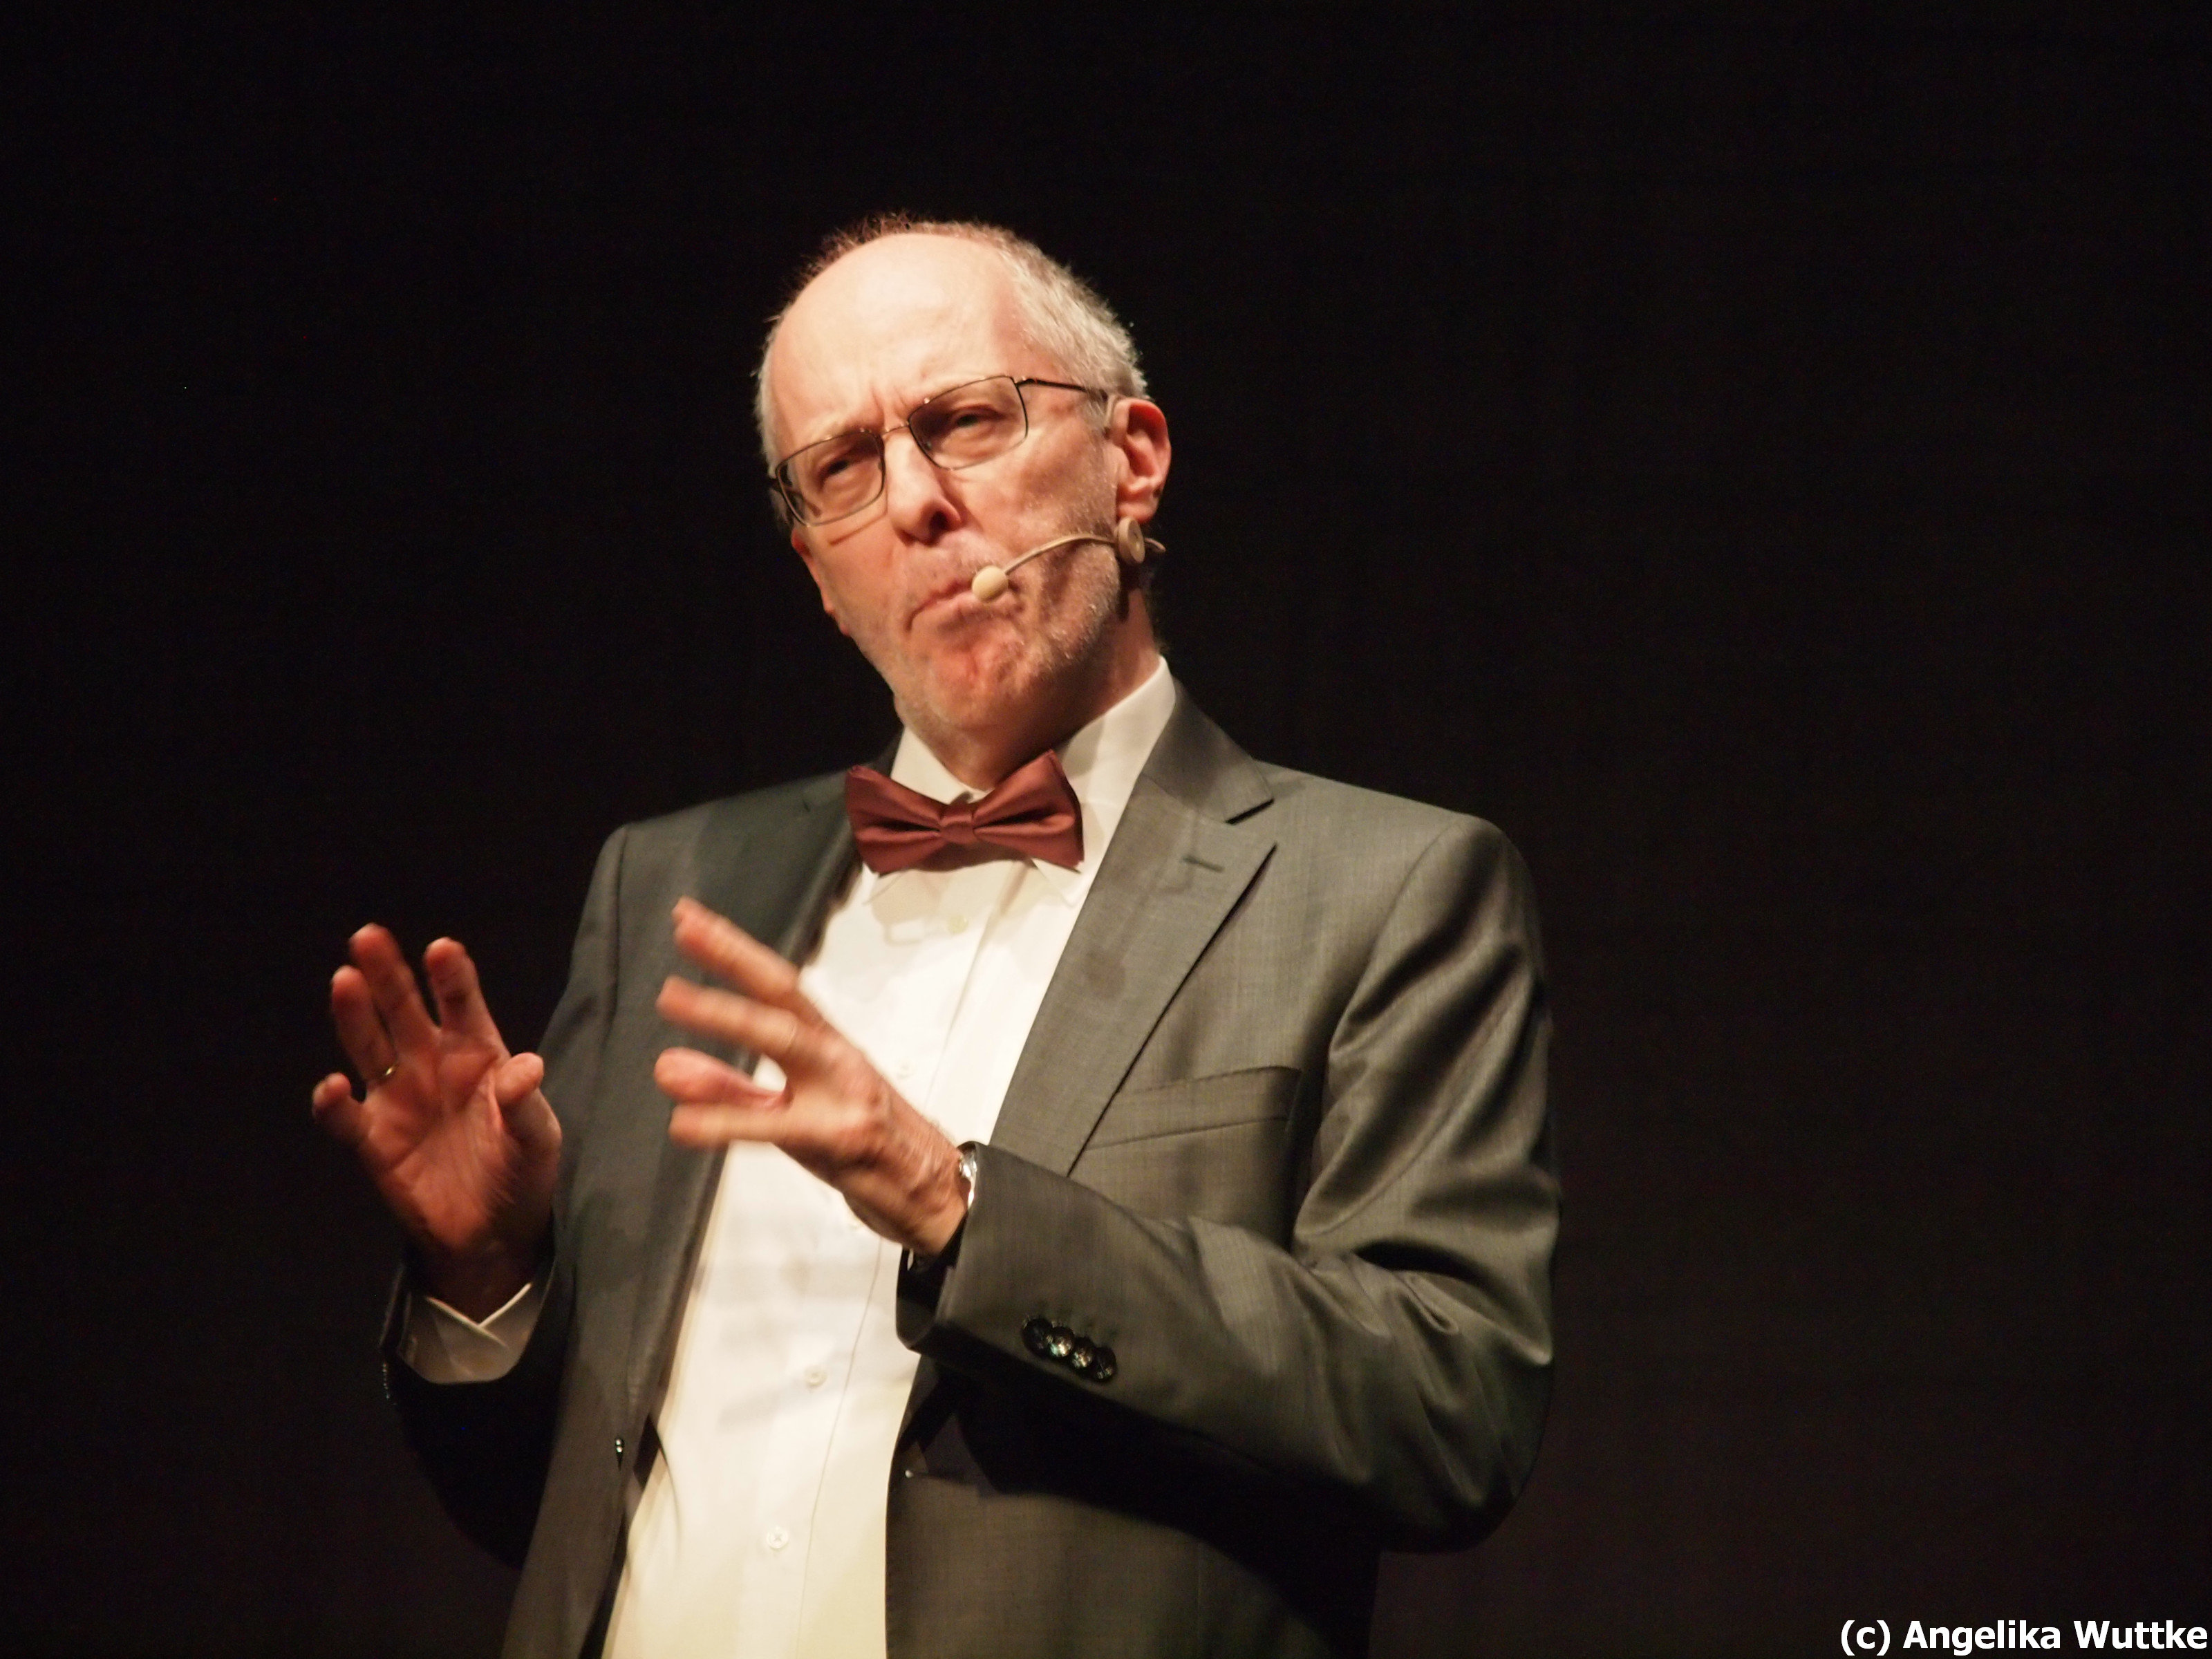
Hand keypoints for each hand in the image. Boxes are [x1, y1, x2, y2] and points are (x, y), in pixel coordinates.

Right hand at [312, 926, 560, 1318]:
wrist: (494, 1233)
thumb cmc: (522, 1171)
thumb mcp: (536, 1139)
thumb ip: (526, 1105)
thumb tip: (526, 1069)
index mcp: (478, 1054)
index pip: (462, 1005)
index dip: (451, 977)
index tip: (441, 949)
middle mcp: (432, 1065)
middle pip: (404, 1011)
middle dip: (388, 975)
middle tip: (368, 937)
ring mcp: (398, 1099)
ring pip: (368, 1046)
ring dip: (354, 1015)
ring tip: (344, 981)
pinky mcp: (373, 1140)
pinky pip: (345, 1116)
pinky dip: (333, 1102)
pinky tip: (332, 1085)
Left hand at [654, 897, 967, 1255]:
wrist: (933, 1191)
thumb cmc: (868, 1143)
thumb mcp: (792, 1113)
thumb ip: (730, 1091)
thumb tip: (670, 1067)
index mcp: (826, 1045)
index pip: (776, 986)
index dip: (733, 950)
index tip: (691, 921)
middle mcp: (835, 1059)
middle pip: (782, 996)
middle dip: (733, 959)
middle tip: (686, 932)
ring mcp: (841, 1095)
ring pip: (784, 1042)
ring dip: (727, 1016)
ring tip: (674, 1000)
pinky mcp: (838, 1140)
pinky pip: (775, 1127)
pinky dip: (727, 1123)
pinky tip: (686, 1123)